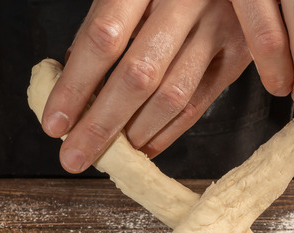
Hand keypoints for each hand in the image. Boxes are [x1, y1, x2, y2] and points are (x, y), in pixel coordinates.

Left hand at [42, 0, 251, 172]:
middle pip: (138, 75)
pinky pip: (201, 102)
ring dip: (136, 133)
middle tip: (76, 156)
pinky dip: (169, 131)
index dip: (75, 85)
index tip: (55, 122)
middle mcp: (185, 2)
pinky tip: (145, 146)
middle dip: (101, 124)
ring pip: (173, 95)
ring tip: (110, 154)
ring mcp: (217, 27)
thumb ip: (104, 28)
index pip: (102, 38)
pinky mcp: (238, 52)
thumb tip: (73, 88)